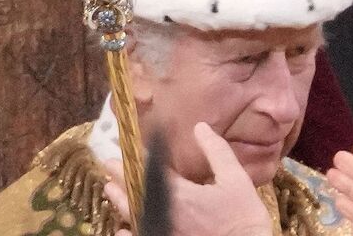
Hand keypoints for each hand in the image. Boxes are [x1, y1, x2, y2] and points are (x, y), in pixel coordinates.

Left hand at [104, 123, 270, 235]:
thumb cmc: (244, 217)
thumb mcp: (236, 179)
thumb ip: (217, 152)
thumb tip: (200, 127)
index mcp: (180, 195)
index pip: (150, 171)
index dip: (135, 158)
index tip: (124, 147)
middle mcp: (165, 215)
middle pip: (134, 194)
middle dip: (120, 178)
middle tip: (108, 166)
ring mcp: (163, 232)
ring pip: (133, 216)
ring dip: (120, 201)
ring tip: (110, 189)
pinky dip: (128, 233)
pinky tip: (122, 229)